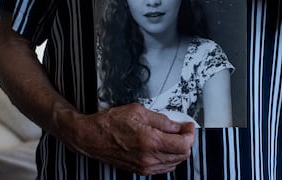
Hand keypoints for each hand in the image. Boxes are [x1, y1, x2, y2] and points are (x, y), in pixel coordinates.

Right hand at [57, 103, 194, 174]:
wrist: (91, 137)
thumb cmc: (109, 122)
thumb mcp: (138, 111)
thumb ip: (161, 120)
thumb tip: (178, 125)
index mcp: (150, 141)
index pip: (183, 144)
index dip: (190, 133)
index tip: (188, 125)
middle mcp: (149, 157)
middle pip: (182, 154)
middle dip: (186, 140)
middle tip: (182, 129)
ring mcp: (145, 166)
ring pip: (174, 162)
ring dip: (178, 149)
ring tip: (172, 136)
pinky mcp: (140, 170)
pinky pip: (163, 168)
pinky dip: (169, 157)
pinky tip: (163, 146)